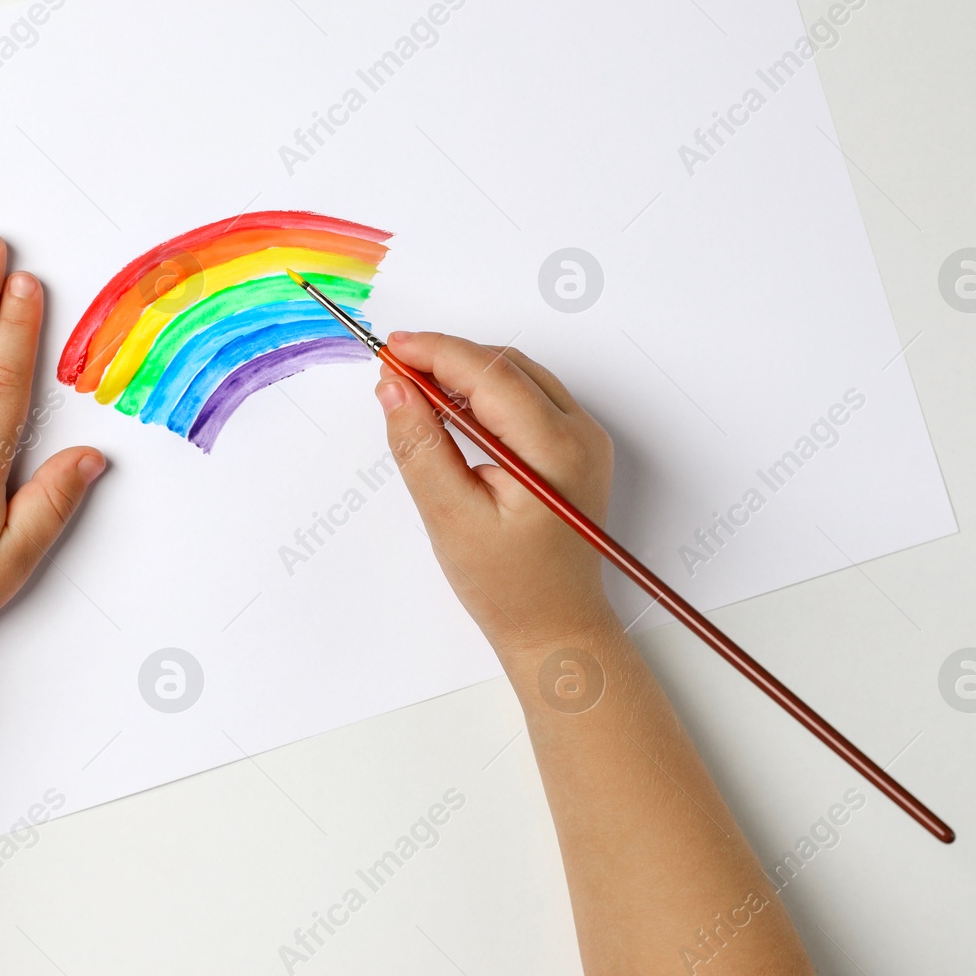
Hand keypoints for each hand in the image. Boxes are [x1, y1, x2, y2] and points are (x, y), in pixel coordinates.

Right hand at [374, 332, 621, 677]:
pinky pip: (527, 398)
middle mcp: (581, 435)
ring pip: (517, 376)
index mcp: (557, 450)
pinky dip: (485, 394)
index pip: (491, 374)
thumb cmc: (509, 586)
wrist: (555, 626)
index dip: (436, 352)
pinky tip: (450, 411)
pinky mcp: (574, 448)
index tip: (391, 349)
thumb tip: (394, 388)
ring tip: (414, 391)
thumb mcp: (450, 517)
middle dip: (447, 359)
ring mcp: (583, 440)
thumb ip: (420, 446)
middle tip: (393, 372)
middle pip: (507, 367)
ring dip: (465, 373)